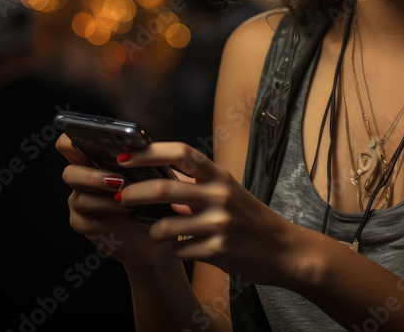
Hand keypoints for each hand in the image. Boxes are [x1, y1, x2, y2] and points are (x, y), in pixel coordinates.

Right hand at [57, 133, 175, 264]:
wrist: (154, 228)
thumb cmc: (150, 195)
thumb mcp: (149, 174)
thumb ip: (140, 159)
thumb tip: (141, 145)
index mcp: (94, 160)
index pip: (68, 145)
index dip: (71, 141)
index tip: (89, 143)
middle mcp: (83, 179)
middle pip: (69, 173)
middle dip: (93, 176)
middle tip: (120, 181)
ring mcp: (79, 203)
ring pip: (78, 198)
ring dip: (105, 200)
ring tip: (129, 202)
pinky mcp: (83, 224)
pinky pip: (83, 221)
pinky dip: (104, 220)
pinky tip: (122, 219)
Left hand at [114, 142, 314, 287]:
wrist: (284, 251)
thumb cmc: (251, 220)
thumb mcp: (228, 192)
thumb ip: (197, 183)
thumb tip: (157, 174)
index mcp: (220, 175)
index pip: (181, 152)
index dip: (149, 152)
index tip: (125, 157)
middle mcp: (220, 195)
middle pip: (164, 189)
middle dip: (134, 193)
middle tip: (119, 197)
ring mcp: (220, 224)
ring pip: (166, 227)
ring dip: (154, 231)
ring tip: (158, 233)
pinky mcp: (219, 251)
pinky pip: (180, 250)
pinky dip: (177, 250)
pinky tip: (187, 249)